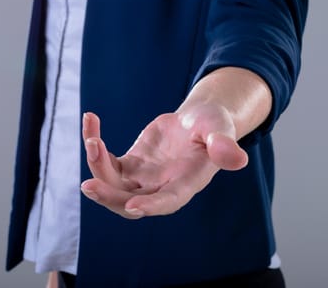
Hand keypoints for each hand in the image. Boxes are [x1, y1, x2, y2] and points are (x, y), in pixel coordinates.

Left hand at [80, 103, 247, 218]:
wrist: (197, 121)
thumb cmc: (213, 125)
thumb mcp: (220, 130)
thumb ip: (224, 145)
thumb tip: (239, 160)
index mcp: (185, 184)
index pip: (167, 202)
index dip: (150, 206)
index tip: (131, 206)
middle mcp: (160, 187)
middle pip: (129, 201)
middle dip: (108, 196)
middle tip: (88, 185)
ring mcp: (141, 178)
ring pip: (111, 183)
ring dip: (96, 164)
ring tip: (92, 135)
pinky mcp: (129, 165)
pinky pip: (105, 161)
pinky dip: (94, 145)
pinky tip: (91, 120)